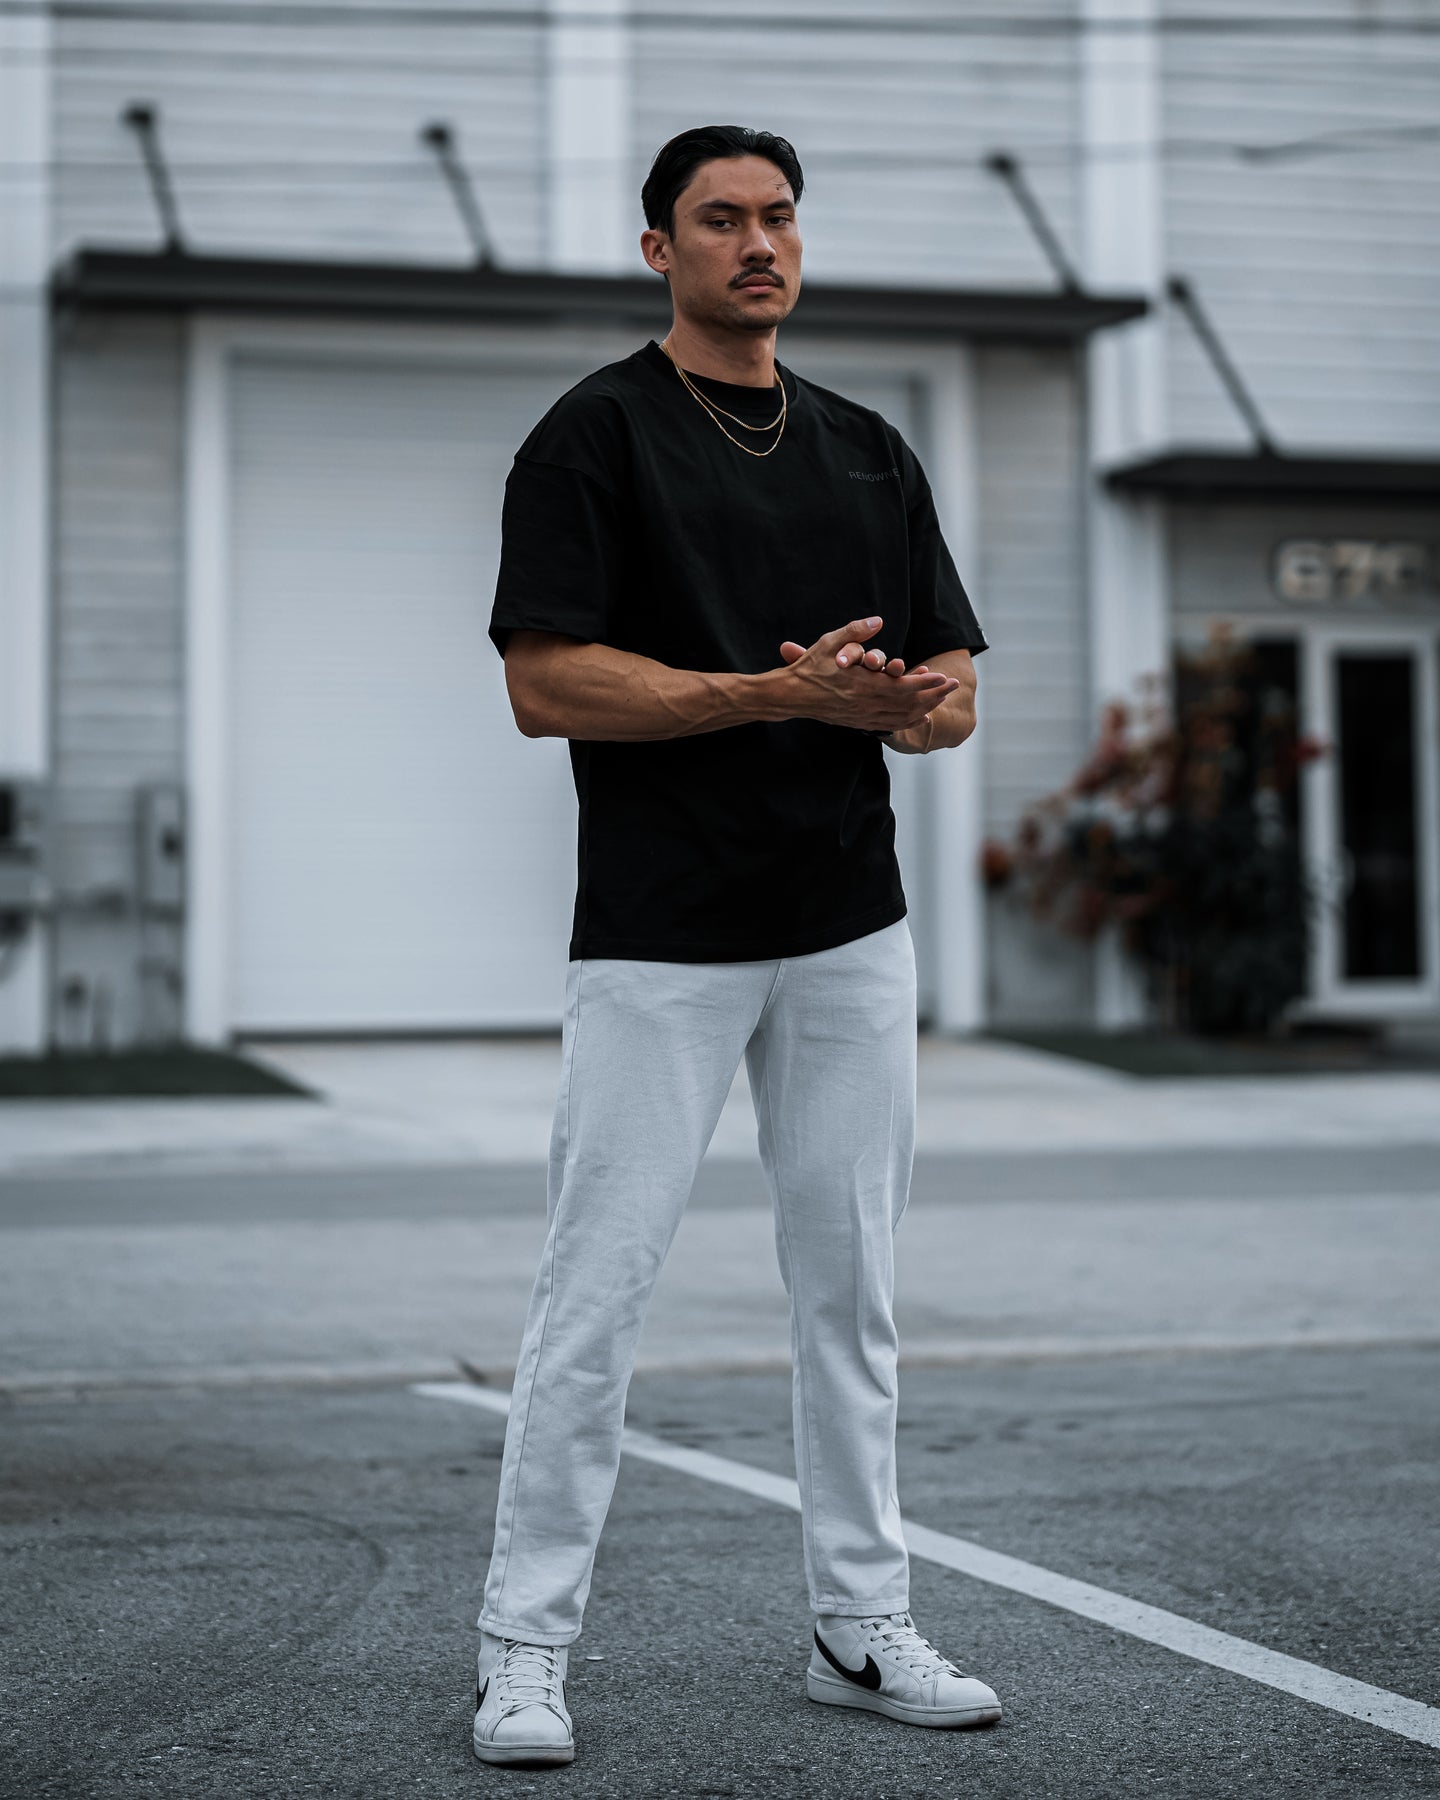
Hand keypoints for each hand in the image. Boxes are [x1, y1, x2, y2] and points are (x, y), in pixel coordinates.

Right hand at [774, 615, 959, 733]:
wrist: (791, 696)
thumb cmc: (809, 667)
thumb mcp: (830, 643)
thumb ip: (855, 631)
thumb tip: (878, 620)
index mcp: (863, 685)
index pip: (902, 686)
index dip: (925, 682)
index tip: (944, 676)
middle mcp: (866, 704)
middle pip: (908, 703)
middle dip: (933, 694)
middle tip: (954, 686)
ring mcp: (863, 716)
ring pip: (902, 716)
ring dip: (925, 707)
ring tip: (942, 699)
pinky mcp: (859, 722)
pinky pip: (890, 724)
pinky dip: (909, 721)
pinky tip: (920, 717)